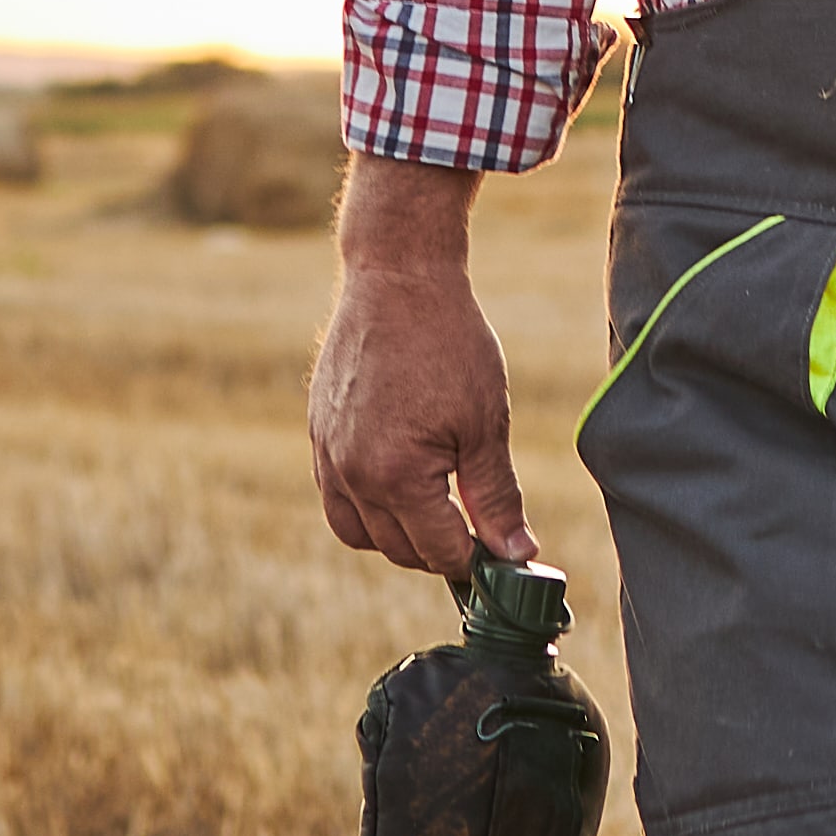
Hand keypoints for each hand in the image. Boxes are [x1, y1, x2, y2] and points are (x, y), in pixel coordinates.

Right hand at [310, 154, 535, 580]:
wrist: (397, 277)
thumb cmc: (449, 343)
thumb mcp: (486, 422)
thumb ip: (496, 496)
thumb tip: (517, 552)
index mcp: (395, 475)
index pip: (438, 550)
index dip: (476, 557)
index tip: (502, 550)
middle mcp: (351, 474)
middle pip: (397, 549)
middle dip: (440, 549)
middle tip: (479, 530)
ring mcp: (328, 455)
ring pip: (357, 532)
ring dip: (397, 536)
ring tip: (438, 512)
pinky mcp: (318, 434)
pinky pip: (336, 497)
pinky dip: (366, 507)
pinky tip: (401, 485)